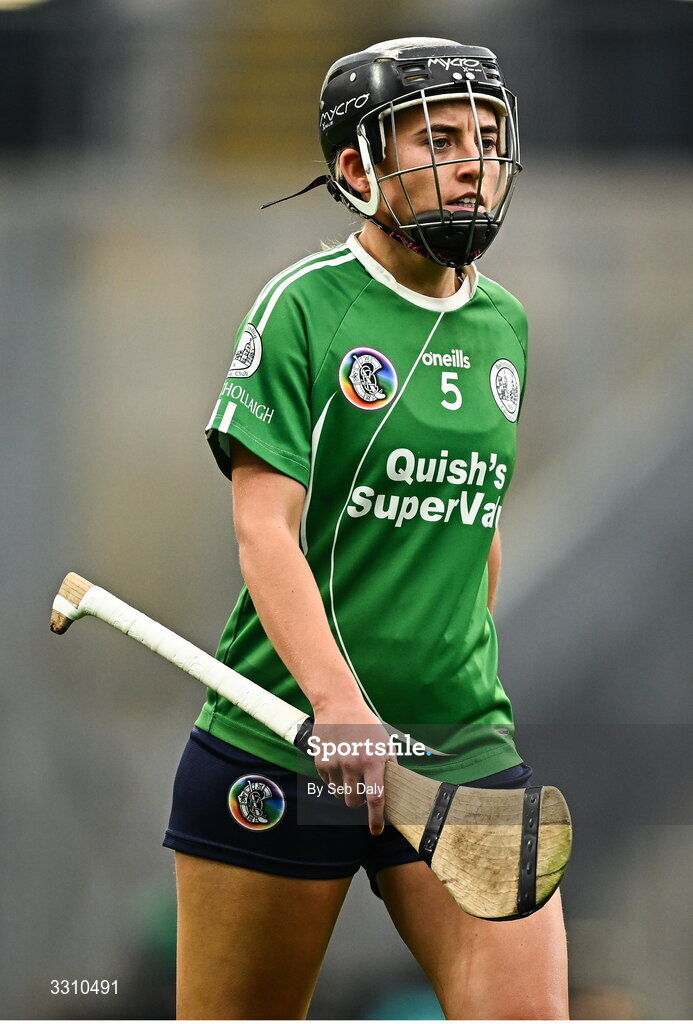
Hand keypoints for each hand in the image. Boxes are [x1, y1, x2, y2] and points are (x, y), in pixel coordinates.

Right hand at [310, 703, 391, 834]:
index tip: (377, 831)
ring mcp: (334, 764)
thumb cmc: (366, 725)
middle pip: (354, 801)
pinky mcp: (320, 762)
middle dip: (358, 801)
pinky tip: (338, 762)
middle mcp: (353, 765)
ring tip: (349, 772)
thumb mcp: (385, 744)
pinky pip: (327, 782)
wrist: (338, 705)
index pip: (376, 798)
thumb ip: (390, 768)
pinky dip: (334, 779)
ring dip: (345, 790)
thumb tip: (393, 793)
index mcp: (373, 761)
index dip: (376, 818)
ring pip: (339, 794)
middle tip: (361, 787)